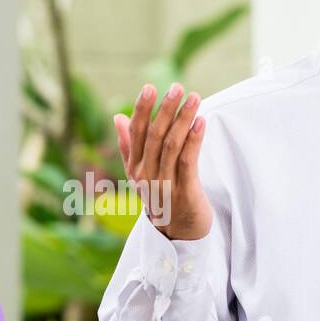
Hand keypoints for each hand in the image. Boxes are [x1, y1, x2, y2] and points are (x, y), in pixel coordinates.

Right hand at [113, 82, 212, 240]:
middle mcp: (145, 175)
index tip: (150, 87)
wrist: (179, 233)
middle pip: (154, 136)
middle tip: (177, 87)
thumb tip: (118, 117)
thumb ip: (129, 146)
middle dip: (166, 109)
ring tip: (195, 97)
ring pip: (172, 145)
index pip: (135, 133)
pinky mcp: (184, 192)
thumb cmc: (162, 196)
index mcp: (134, 167)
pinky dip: (194, 139)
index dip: (142, 109)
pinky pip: (187, 161)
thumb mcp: (141, 173)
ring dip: (183, 119)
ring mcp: (164, 185)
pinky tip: (201, 121)